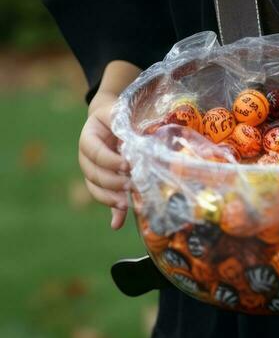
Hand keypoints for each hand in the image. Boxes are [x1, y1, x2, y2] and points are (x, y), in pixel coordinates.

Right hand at [79, 91, 130, 229]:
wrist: (110, 120)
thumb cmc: (117, 115)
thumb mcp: (118, 113)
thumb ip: (124, 125)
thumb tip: (135, 142)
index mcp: (88, 138)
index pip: (95, 152)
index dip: (110, 160)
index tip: (128, 165)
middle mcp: (86, 157)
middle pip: (94, 174)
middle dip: (113, 181)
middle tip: (132, 183)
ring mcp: (92, 172)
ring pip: (96, 188)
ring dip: (111, 197)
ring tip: (127, 202)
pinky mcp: (103, 184)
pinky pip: (105, 198)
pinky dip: (112, 212)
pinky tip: (117, 224)